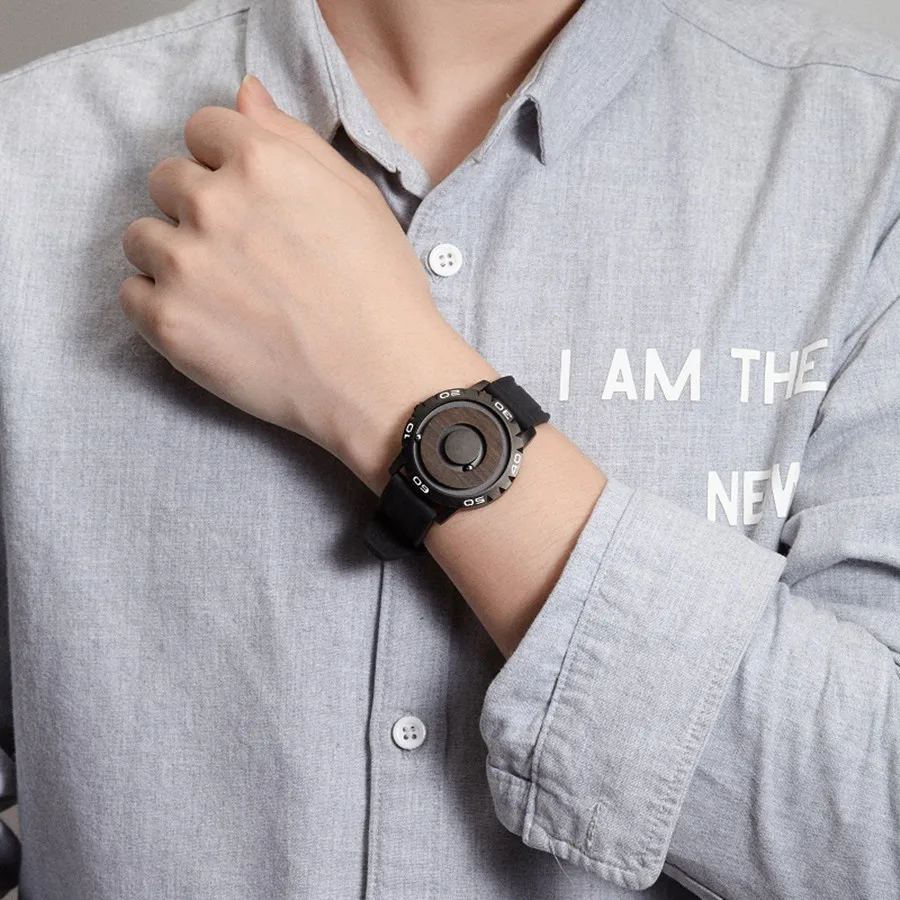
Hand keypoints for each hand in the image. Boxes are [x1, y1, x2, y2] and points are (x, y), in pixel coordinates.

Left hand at [119, 73, 464, 468]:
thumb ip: (292, 137)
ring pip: (141, 236)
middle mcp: (213, 202)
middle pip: (165, 179)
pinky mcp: (167, 320)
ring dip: (172, 254)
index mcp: (261, 161)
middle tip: (241, 252)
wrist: (378, 377)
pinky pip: (130, 293)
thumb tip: (245, 93)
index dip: (224, 162)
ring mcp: (184, 263)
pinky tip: (207, 320)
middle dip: (196, 207)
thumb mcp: (355, 195)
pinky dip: (158, 304)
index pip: (202, 129)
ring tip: (223, 291)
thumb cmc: (379, 288)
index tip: (247, 198)